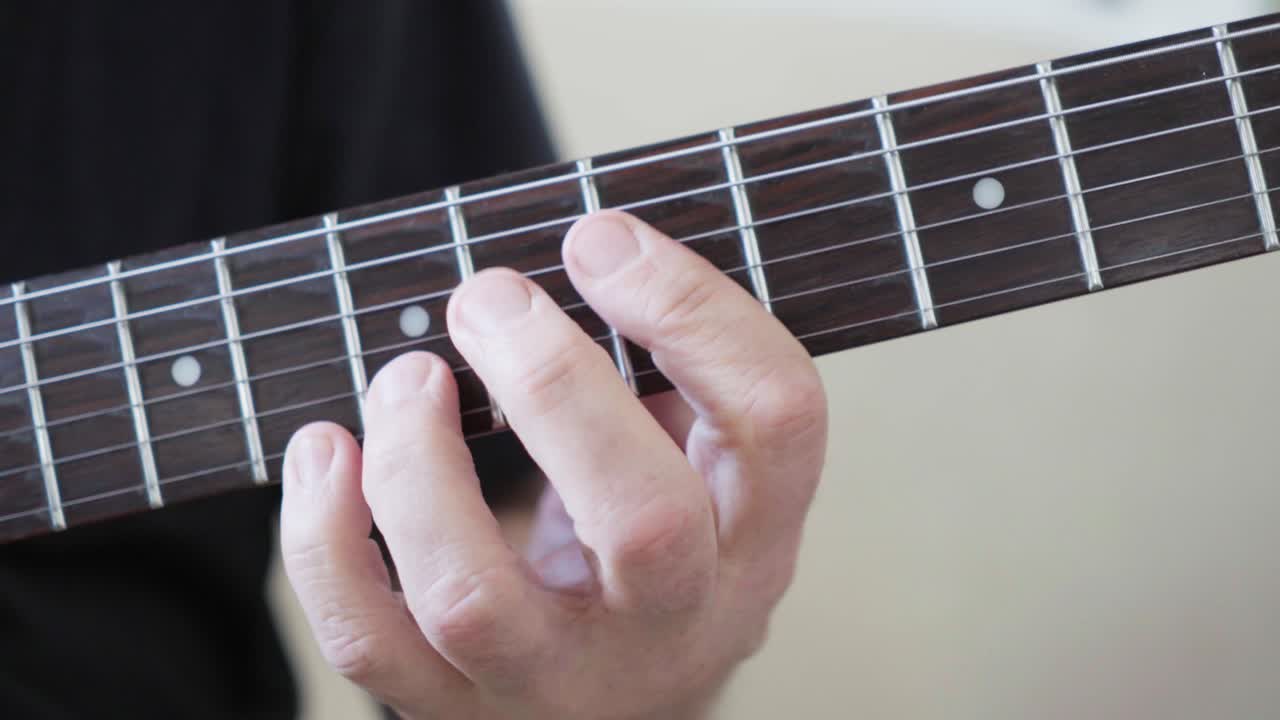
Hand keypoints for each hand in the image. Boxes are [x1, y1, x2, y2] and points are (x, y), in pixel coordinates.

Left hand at [280, 211, 827, 718]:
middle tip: (487, 298)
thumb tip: (584, 254)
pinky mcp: (457, 709)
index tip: (600, 241)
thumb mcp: (700, 464)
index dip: (692, 311)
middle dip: (551, 383)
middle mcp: (675, 623)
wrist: (626, 699)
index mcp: (755, 539)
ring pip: (473, 597)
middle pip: (643, 521)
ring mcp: (560, 679)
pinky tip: (329, 454)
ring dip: (418, 466)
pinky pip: (370, 642)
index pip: (774, 422)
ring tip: (405, 379)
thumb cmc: (656, 547)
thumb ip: (666, 374)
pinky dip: (324, 540)